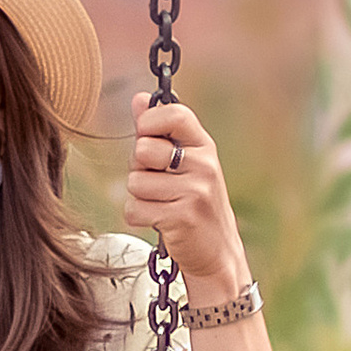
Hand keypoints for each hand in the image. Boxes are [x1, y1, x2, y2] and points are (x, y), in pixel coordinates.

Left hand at [125, 94, 249, 304]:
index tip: (148, 138)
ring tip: (161, 204)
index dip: (149, 123)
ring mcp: (195, 191)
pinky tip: (159, 220)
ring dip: (139, 197)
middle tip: (158, 184)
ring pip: (134, 183)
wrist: (217, 251)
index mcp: (204, 146)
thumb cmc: (194, 202)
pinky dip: (139, 217)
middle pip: (142, 150)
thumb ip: (158, 132)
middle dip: (139, 169)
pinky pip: (134, 209)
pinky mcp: (182, 218)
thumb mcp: (185, 163)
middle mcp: (204, 165)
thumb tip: (138, 99)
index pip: (173, 114)